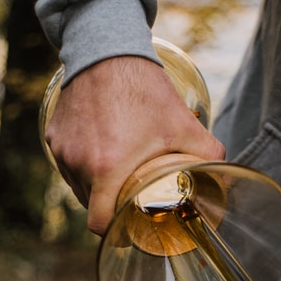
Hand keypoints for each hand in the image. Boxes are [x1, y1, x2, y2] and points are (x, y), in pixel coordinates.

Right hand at [45, 55, 224, 234]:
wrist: (107, 49)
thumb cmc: (144, 90)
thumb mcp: (183, 124)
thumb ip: (209, 155)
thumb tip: (227, 179)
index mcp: (106, 169)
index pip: (99, 223)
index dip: (114, 231)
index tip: (127, 226)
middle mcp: (78, 164)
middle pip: (90, 205)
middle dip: (110, 205)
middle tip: (131, 196)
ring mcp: (62, 150)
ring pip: (78, 185)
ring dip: (95, 185)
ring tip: (117, 171)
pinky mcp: (53, 136)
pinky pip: (67, 163)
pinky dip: (82, 164)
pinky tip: (101, 150)